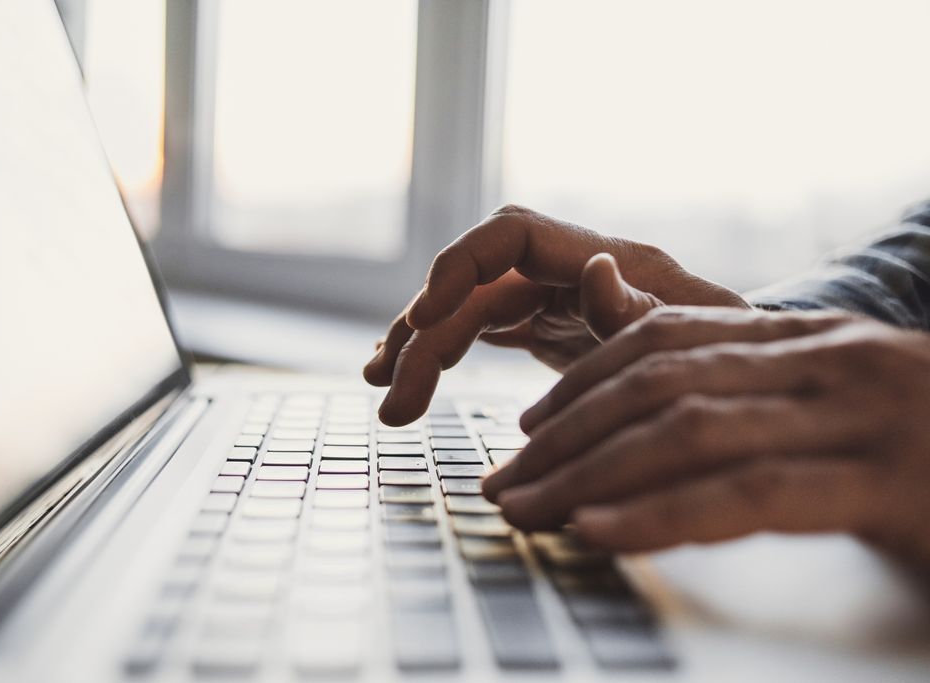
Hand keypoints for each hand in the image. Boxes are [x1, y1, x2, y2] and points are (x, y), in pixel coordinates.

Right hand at [363, 205, 746, 424]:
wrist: (731, 374)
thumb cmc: (726, 353)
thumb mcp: (695, 341)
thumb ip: (639, 312)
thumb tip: (597, 270)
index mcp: (604, 260)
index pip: (514, 235)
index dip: (460, 265)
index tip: (424, 315)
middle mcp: (566, 271)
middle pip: (474, 287)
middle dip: (425, 339)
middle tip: (393, 402)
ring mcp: (549, 298)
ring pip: (464, 312)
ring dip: (419, 351)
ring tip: (387, 399)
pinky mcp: (540, 326)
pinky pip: (476, 333)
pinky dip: (439, 356)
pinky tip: (406, 381)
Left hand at [482, 307, 929, 566]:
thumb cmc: (926, 451)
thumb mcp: (826, 403)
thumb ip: (732, 374)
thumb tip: (618, 329)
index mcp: (805, 337)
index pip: (660, 341)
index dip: (579, 382)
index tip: (525, 429)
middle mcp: (828, 360)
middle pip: (656, 384)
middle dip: (563, 438)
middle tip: (501, 485)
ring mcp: (862, 416)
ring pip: (688, 431)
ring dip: (589, 476)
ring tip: (524, 514)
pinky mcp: (889, 485)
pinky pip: (746, 495)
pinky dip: (661, 514)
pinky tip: (599, 533)